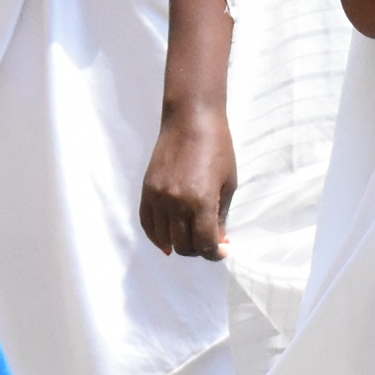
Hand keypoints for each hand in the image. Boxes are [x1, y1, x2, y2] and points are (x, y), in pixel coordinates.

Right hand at [140, 104, 235, 258]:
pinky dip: (157, 236)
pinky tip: (168, 239)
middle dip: (199, 250)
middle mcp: (176, 203)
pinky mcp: (147, 190)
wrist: (191, 120)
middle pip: (184, 246)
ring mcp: (158, 197)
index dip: (215, 254)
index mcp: (201, 202)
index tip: (221, 251)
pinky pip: (147, 224)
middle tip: (209, 242)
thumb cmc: (218, 148)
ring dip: (180, 244)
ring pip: (165, 239)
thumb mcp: (228, 184)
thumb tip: (216, 241)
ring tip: (191, 236)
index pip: (204, 244)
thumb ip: (220, 217)